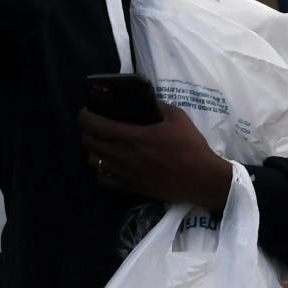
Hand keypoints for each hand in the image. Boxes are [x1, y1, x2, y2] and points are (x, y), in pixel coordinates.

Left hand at [79, 103, 231, 210]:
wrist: (202, 179)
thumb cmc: (190, 146)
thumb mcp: (177, 117)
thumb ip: (158, 105)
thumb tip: (145, 99)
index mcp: (133, 136)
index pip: (95, 126)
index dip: (85, 117)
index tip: (86, 111)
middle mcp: (124, 155)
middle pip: (89, 143)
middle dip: (86, 132)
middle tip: (93, 125)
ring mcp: (126, 174)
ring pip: (94, 162)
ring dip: (92, 150)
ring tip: (100, 143)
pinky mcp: (132, 188)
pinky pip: (104, 180)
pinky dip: (101, 169)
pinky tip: (109, 163)